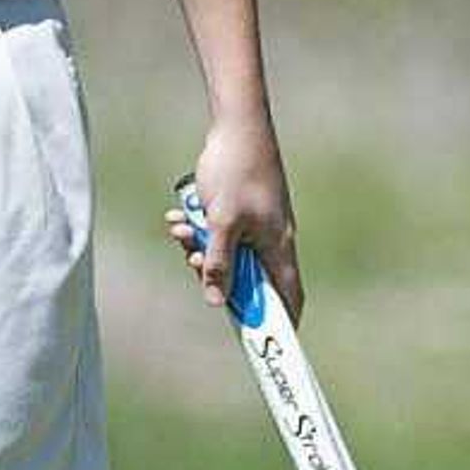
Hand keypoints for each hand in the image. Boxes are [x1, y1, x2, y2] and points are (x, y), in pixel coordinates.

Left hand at [167, 120, 300, 323]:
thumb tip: (214, 300)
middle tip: (193, 264)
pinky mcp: (241, 211)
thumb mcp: (221, 223)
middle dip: (216, 276)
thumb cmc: (237, 171)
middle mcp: (272, 240)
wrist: (236, 125)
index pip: (288, 298)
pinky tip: (180, 216)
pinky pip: (219, 234)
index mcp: (278, 247)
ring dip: (200, 249)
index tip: (264, 344)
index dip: (280, 323)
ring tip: (181, 228)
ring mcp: (257, 225)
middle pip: (248, 279)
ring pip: (228, 255)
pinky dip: (199, 230)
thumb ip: (217, 263)